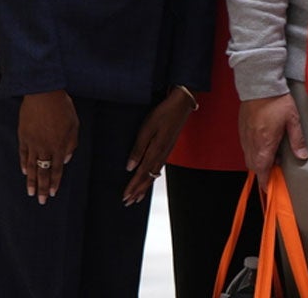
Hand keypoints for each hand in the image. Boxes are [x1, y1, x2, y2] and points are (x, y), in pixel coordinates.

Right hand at [18, 90, 77, 204]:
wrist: (43, 95)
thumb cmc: (63, 108)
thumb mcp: (74, 125)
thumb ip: (71, 144)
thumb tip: (66, 160)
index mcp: (59, 145)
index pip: (56, 169)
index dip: (54, 182)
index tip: (51, 193)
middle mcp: (45, 147)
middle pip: (43, 172)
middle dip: (42, 187)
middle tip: (40, 201)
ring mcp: (32, 143)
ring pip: (31, 166)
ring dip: (31, 180)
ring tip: (30, 192)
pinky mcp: (23, 137)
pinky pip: (23, 154)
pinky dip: (23, 164)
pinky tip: (24, 172)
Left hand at [123, 87, 195, 204]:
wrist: (182, 104)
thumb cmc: (163, 114)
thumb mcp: (147, 129)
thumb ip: (138, 148)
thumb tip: (130, 167)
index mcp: (156, 150)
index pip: (142, 173)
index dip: (133, 186)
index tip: (125, 197)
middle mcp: (162, 154)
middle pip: (149, 177)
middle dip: (138, 190)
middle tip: (128, 202)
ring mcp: (167, 151)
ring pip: (155, 174)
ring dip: (145, 186)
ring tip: (138, 196)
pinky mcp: (168, 147)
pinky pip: (159, 167)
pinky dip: (153, 176)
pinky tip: (151, 178)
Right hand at [238, 94, 306, 179]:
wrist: (259, 86)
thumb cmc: (277, 102)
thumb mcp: (293, 120)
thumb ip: (297, 140)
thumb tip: (302, 156)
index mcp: (264, 143)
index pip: (262, 169)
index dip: (265, 181)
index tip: (270, 189)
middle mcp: (251, 143)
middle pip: (254, 166)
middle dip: (263, 172)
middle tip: (276, 171)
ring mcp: (245, 137)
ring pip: (248, 158)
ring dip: (258, 162)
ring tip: (273, 157)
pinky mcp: (242, 130)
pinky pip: (245, 147)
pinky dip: (253, 152)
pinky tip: (264, 145)